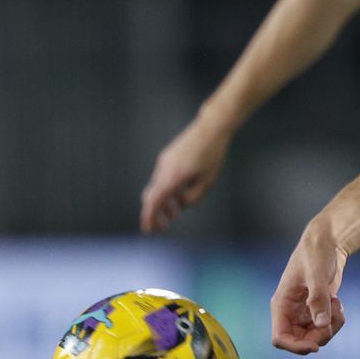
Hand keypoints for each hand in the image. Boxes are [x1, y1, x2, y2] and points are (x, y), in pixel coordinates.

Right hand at [139, 113, 233, 233]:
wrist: (210, 129)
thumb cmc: (211, 156)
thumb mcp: (207, 182)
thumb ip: (193, 198)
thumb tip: (182, 204)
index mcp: (172, 177)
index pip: (154, 202)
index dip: (149, 218)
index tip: (148, 230)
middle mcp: (164, 169)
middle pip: (152, 196)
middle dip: (155, 214)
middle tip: (162, 228)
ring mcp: (164, 162)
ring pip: (158, 187)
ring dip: (164, 202)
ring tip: (175, 214)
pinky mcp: (168, 157)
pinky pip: (163, 178)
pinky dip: (167, 190)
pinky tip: (179, 196)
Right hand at [271, 220, 346, 354]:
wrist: (329, 242)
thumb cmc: (316, 252)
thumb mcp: (316, 274)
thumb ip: (318, 299)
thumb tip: (321, 324)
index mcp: (282, 304)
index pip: (280, 337)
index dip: (295, 347)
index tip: (315, 346)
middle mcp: (290, 312)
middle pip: (301, 341)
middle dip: (319, 335)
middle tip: (334, 317)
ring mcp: (304, 313)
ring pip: (315, 336)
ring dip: (330, 326)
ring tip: (337, 304)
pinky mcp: (317, 310)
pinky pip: (325, 327)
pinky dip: (335, 321)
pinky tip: (337, 303)